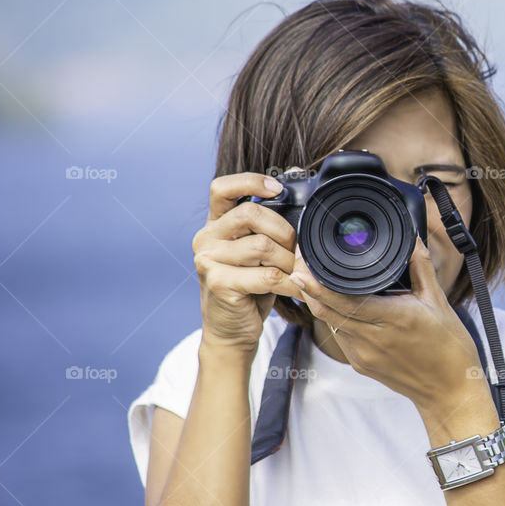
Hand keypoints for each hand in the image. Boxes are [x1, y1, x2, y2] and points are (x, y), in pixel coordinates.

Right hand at [192, 173, 301, 354]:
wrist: (232, 329)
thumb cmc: (251, 285)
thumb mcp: (259, 250)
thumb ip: (270, 221)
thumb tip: (294, 175)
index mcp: (215, 223)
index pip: (221, 188)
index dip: (250, 181)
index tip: (278, 188)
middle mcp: (206, 238)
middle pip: (250, 214)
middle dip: (284, 230)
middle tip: (297, 249)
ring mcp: (208, 261)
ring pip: (262, 246)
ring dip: (289, 261)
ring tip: (298, 273)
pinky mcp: (218, 283)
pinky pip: (266, 275)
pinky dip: (289, 282)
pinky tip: (298, 288)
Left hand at [289, 236, 487, 412]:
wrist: (448, 391)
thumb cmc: (449, 346)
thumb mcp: (438, 300)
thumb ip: (421, 266)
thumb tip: (411, 238)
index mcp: (393, 318)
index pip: (343, 299)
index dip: (318, 283)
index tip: (304, 264)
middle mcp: (372, 338)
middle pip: (326, 310)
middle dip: (308, 286)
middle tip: (300, 264)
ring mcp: (363, 354)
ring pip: (329, 322)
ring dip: (319, 301)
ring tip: (313, 278)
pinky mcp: (360, 364)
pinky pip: (340, 335)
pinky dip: (334, 317)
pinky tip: (336, 303)